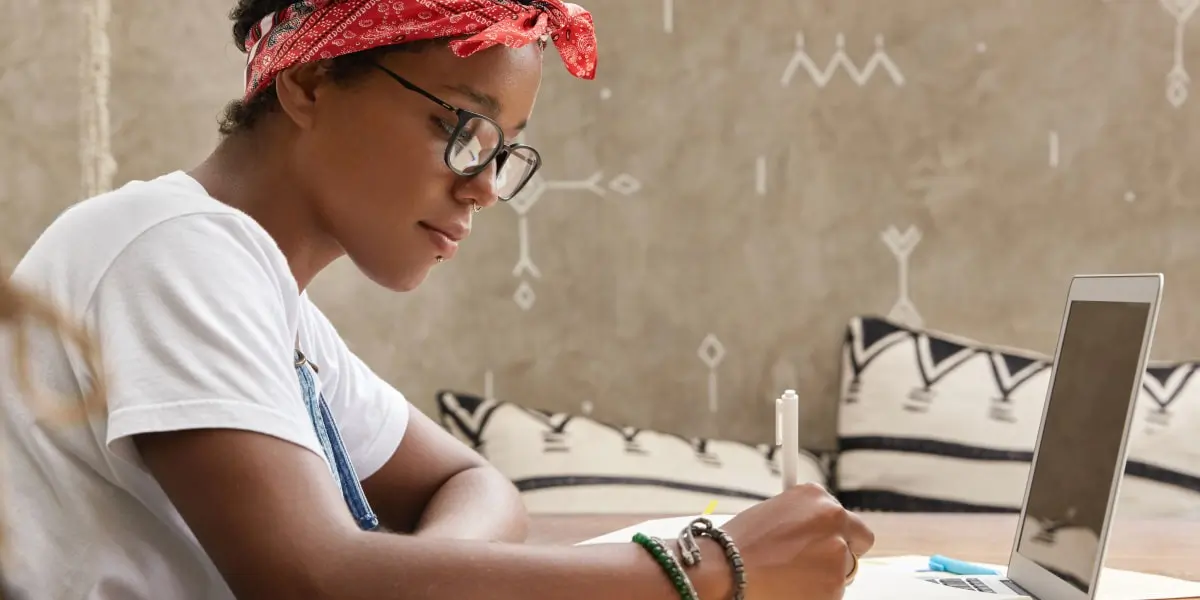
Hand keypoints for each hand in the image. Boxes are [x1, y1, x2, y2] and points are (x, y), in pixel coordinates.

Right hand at [723, 483, 874, 599]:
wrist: (727, 569)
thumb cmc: (738, 543)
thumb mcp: (772, 513)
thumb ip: (801, 518)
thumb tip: (809, 531)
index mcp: (816, 496)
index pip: (844, 516)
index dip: (834, 532)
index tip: (824, 541)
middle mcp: (832, 519)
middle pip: (858, 541)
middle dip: (843, 552)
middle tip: (819, 564)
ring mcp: (837, 552)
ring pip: (844, 570)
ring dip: (825, 575)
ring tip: (789, 576)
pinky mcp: (835, 583)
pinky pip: (833, 591)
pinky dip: (817, 594)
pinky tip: (790, 588)